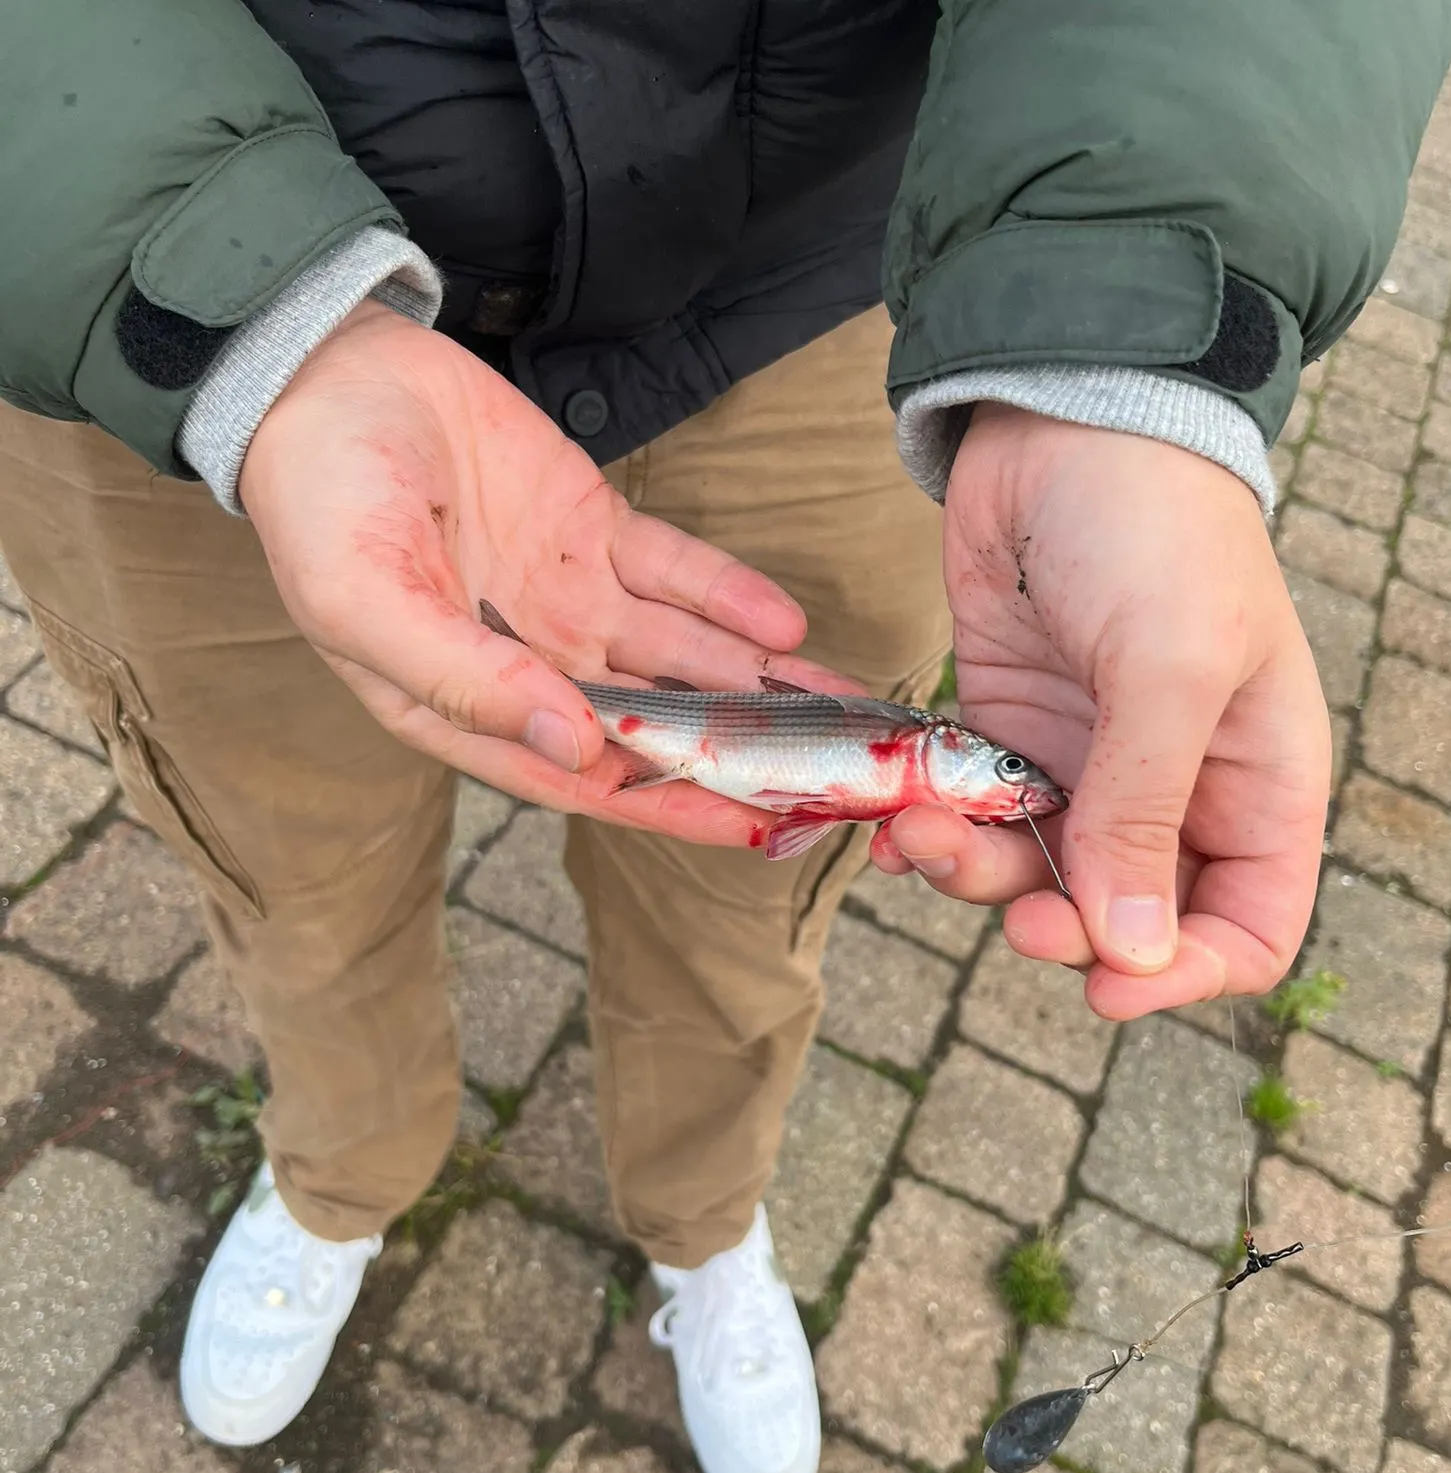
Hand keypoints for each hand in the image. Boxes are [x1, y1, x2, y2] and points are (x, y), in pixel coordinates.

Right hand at [239, 300, 852, 842]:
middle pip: (655, 729)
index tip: (760, 829)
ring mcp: (568, 599)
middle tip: (833, 777)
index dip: (677, 808)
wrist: (325, 373)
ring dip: (759, 685)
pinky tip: (786, 627)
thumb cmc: (318, 500)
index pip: (592, 781)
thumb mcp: (369, 602)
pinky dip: (729, 597)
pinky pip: (675, 573)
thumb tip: (575, 749)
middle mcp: (532, 668)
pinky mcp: (592, 531)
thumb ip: (469, 681)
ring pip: (681, 657)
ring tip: (841, 708)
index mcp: (471, 708)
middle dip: (741, 754)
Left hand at [871, 405, 1330, 1019]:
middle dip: (1059, 929)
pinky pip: (974, 817)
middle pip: (1124, 917)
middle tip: (1009, 916)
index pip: (1247, 926)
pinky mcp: (1005, 733)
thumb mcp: (1169, 667)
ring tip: (920, 837)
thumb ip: (1146, 810)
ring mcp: (1084, 764)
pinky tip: (899, 822)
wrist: (1062, 422)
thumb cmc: (1154, 532)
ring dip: (975, 875)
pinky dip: (936, 831)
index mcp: (1256, 783)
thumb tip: (1130, 948)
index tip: (1103, 982)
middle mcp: (1174, 788)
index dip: (1184, 973)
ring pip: (1032, 873)